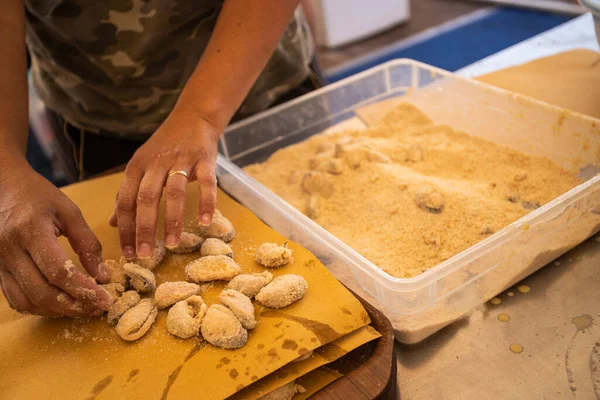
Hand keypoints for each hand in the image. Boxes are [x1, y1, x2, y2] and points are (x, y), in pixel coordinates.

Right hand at [0, 161, 111, 316]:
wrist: (3, 187)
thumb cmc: (39, 196)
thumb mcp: (69, 211)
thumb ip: (87, 243)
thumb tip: (103, 276)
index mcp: (31, 231)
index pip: (58, 271)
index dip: (83, 290)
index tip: (105, 299)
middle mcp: (10, 250)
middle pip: (42, 292)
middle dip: (73, 305)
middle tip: (98, 308)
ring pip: (27, 301)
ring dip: (57, 311)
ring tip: (82, 308)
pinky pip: (15, 299)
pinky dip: (39, 307)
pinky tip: (59, 304)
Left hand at [109, 111, 220, 259]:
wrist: (193, 118)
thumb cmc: (164, 147)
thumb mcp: (140, 167)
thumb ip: (127, 194)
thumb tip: (112, 223)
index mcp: (136, 167)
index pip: (126, 201)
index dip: (125, 228)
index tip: (127, 253)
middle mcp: (156, 163)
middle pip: (146, 198)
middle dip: (144, 228)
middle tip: (144, 254)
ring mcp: (181, 160)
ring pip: (174, 192)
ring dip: (172, 219)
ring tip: (172, 243)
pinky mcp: (204, 159)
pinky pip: (206, 183)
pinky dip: (206, 202)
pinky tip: (205, 221)